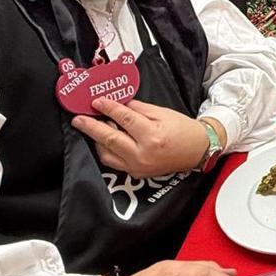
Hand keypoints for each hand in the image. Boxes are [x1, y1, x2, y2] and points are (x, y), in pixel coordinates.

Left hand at [72, 99, 216, 177]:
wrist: (197, 150)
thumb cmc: (183, 130)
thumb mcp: (163, 113)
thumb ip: (138, 109)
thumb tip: (119, 104)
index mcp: (151, 136)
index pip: (124, 119)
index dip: (108, 108)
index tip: (97, 101)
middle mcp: (142, 154)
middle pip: (110, 138)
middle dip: (91, 127)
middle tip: (78, 119)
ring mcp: (138, 166)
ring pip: (107, 154)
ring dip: (96, 140)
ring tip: (90, 127)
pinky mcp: (136, 173)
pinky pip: (114, 162)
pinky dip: (106, 150)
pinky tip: (103, 141)